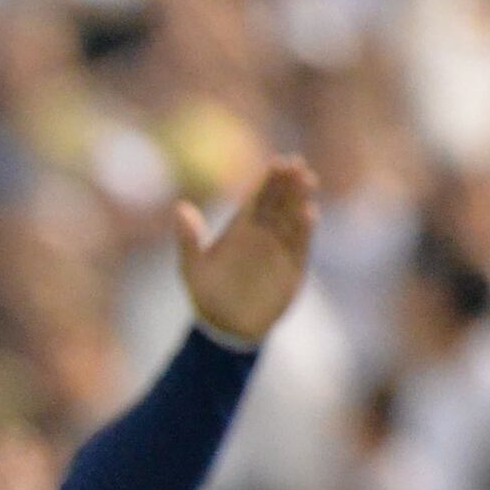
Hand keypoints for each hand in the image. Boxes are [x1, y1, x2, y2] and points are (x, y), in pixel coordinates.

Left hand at [176, 156, 318, 346]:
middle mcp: (263, 234)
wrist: (226, 328)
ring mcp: (279, 249)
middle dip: (288, 183)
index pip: (257, 199)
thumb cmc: (207, 296)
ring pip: (292, 218)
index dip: (267, 180)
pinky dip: (305, 230)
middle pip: (278, 203)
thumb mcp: (193, 268)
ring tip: (308, 180)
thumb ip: (189, 239)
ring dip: (300, 200)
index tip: (277, 161)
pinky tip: (310, 213)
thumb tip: (179, 207)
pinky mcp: (293, 266)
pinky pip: (301, 244)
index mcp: (240, 229)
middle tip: (297, 163)